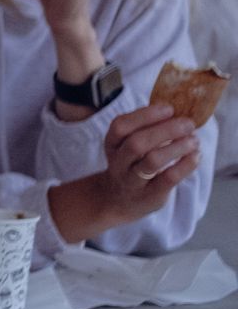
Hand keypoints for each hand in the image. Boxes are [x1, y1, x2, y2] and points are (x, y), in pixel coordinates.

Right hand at [92, 102, 199, 222]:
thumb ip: (146, 128)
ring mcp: (132, 180)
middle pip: (136, 143)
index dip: (144, 115)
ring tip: (194, 140)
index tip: (169, 109)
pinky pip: (168, 179)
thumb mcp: (129, 145)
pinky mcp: (150, 195)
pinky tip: (195, 156)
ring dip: (176, 147)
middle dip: (165, 130)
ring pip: (151, 161)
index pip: (120, 126)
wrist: (120, 200)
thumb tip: (177, 111)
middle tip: (188, 124)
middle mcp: (119, 162)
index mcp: (112, 145)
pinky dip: (185, 165)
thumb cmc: (131, 164)